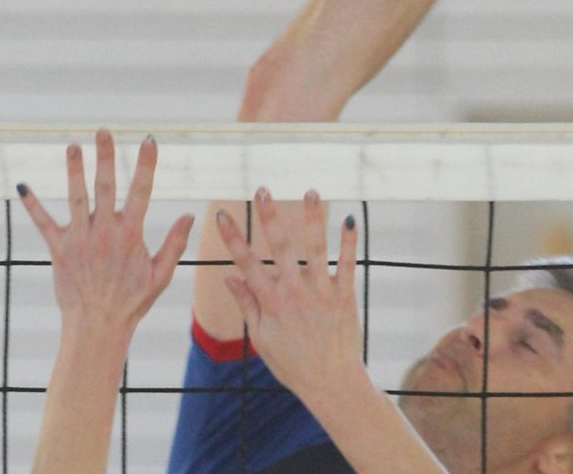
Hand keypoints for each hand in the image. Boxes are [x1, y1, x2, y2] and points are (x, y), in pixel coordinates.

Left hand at [18, 130, 193, 335]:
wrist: (98, 327)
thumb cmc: (132, 302)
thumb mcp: (161, 275)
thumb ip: (175, 244)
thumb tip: (190, 216)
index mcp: (131, 236)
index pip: (141, 192)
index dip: (146, 165)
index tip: (150, 140)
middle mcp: (104, 234)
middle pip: (105, 187)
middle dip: (105, 157)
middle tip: (104, 131)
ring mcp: (80, 241)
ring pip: (75, 199)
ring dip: (73, 171)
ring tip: (72, 146)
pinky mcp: (59, 250)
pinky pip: (43, 223)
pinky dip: (32, 205)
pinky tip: (22, 185)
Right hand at [218, 188, 361, 400]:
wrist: (331, 383)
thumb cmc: (292, 364)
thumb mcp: (260, 338)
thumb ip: (247, 305)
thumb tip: (229, 277)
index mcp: (270, 302)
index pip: (246, 263)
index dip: (232, 237)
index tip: (222, 214)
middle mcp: (294, 293)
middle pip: (279, 247)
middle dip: (270, 216)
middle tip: (263, 190)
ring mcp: (321, 293)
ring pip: (315, 248)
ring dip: (312, 218)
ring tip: (310, 191)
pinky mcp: (344, 296)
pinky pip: (348, 264)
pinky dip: (349, 242)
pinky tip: (349, 219)